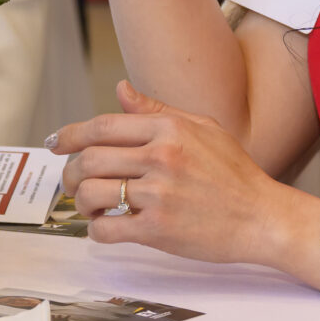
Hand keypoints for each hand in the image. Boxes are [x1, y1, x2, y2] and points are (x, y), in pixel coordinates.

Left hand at [54, 85, 312, 269]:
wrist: (263, 217)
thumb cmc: (235, 174)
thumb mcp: (202, 128)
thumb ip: (156, 111)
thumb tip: (120, 90)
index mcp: (169, 130)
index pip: (102, 126)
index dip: (70, 134)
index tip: (56, 143)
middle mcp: (161, 157)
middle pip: (89, 160)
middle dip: (70, 173)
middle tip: (70, 182)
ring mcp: (158, 194)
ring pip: (91, 193)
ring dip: (80, 202)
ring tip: (89, 206)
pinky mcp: (158, 230)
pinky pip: (107, 228)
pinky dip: (96, 230)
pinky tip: (105, 227)